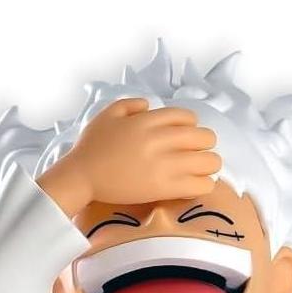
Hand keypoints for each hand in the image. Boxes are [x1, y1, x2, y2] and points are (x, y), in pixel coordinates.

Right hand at [39, 98, 220, 217]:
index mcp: (148, 120)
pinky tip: (194, 186)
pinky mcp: (164, 188)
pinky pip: (201, 185)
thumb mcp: (107, 114)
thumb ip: (130, 104)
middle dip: (204, 145)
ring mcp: (164, 164)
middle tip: (195, 154)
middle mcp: (160, 139)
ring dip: (208, 165)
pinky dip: (204, 185)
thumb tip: (149, 105)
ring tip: (199, 171)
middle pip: (205, 137)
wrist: (81, 177)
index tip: (184, 137)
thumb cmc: (91, 147)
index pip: (188, 117)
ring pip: (209, 161)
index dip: (191, 127)